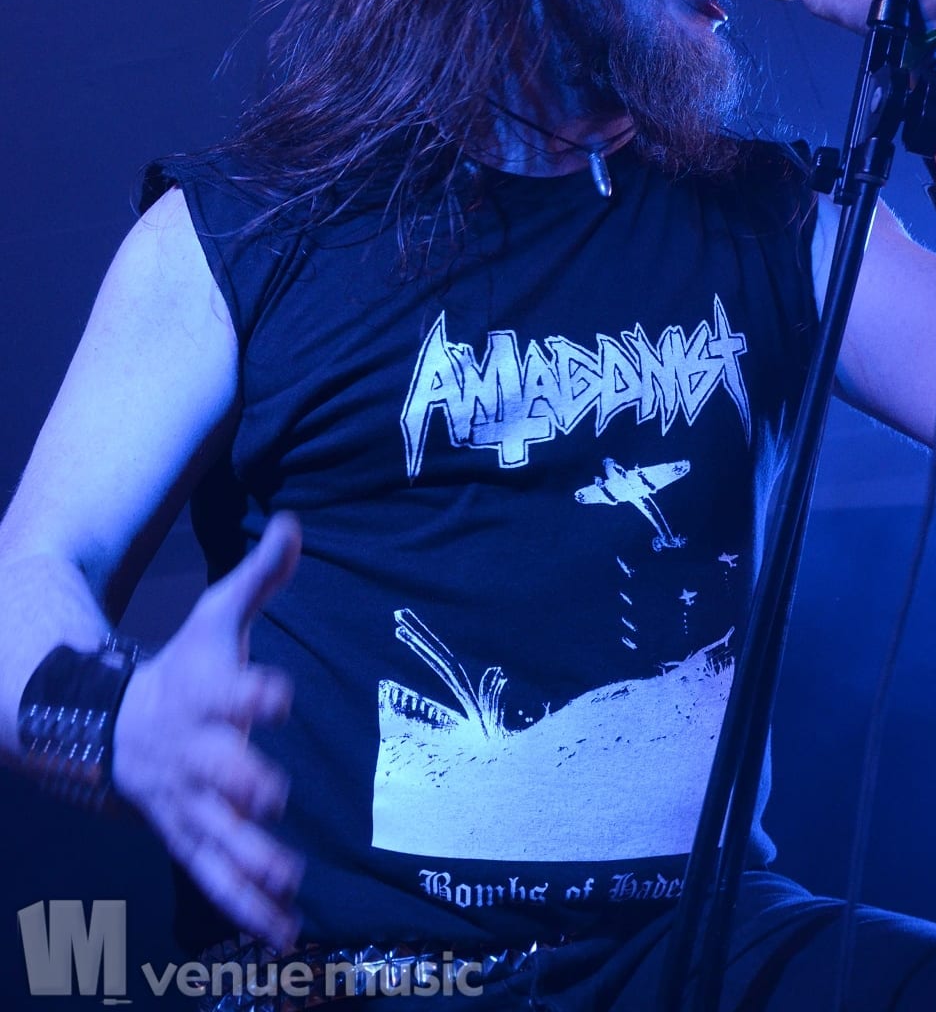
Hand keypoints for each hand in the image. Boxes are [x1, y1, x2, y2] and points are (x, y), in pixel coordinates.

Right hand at [112, 513, 303, 948]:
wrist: (117, 727)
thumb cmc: (185, 668)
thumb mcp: (215, 615)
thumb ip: (260, 576)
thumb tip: (296, 523)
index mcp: (208, 695)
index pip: (232, 690)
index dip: (255, 691)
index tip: (281, 692)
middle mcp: (199, 755)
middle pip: (220, 772)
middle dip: (244, 785)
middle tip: (274, 796)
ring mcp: (192, 804)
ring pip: (219, 836)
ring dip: (251, 861)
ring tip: (289, 885)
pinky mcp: (191, 839)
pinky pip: (217, 876)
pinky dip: (247, 906)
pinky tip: (283, 933)